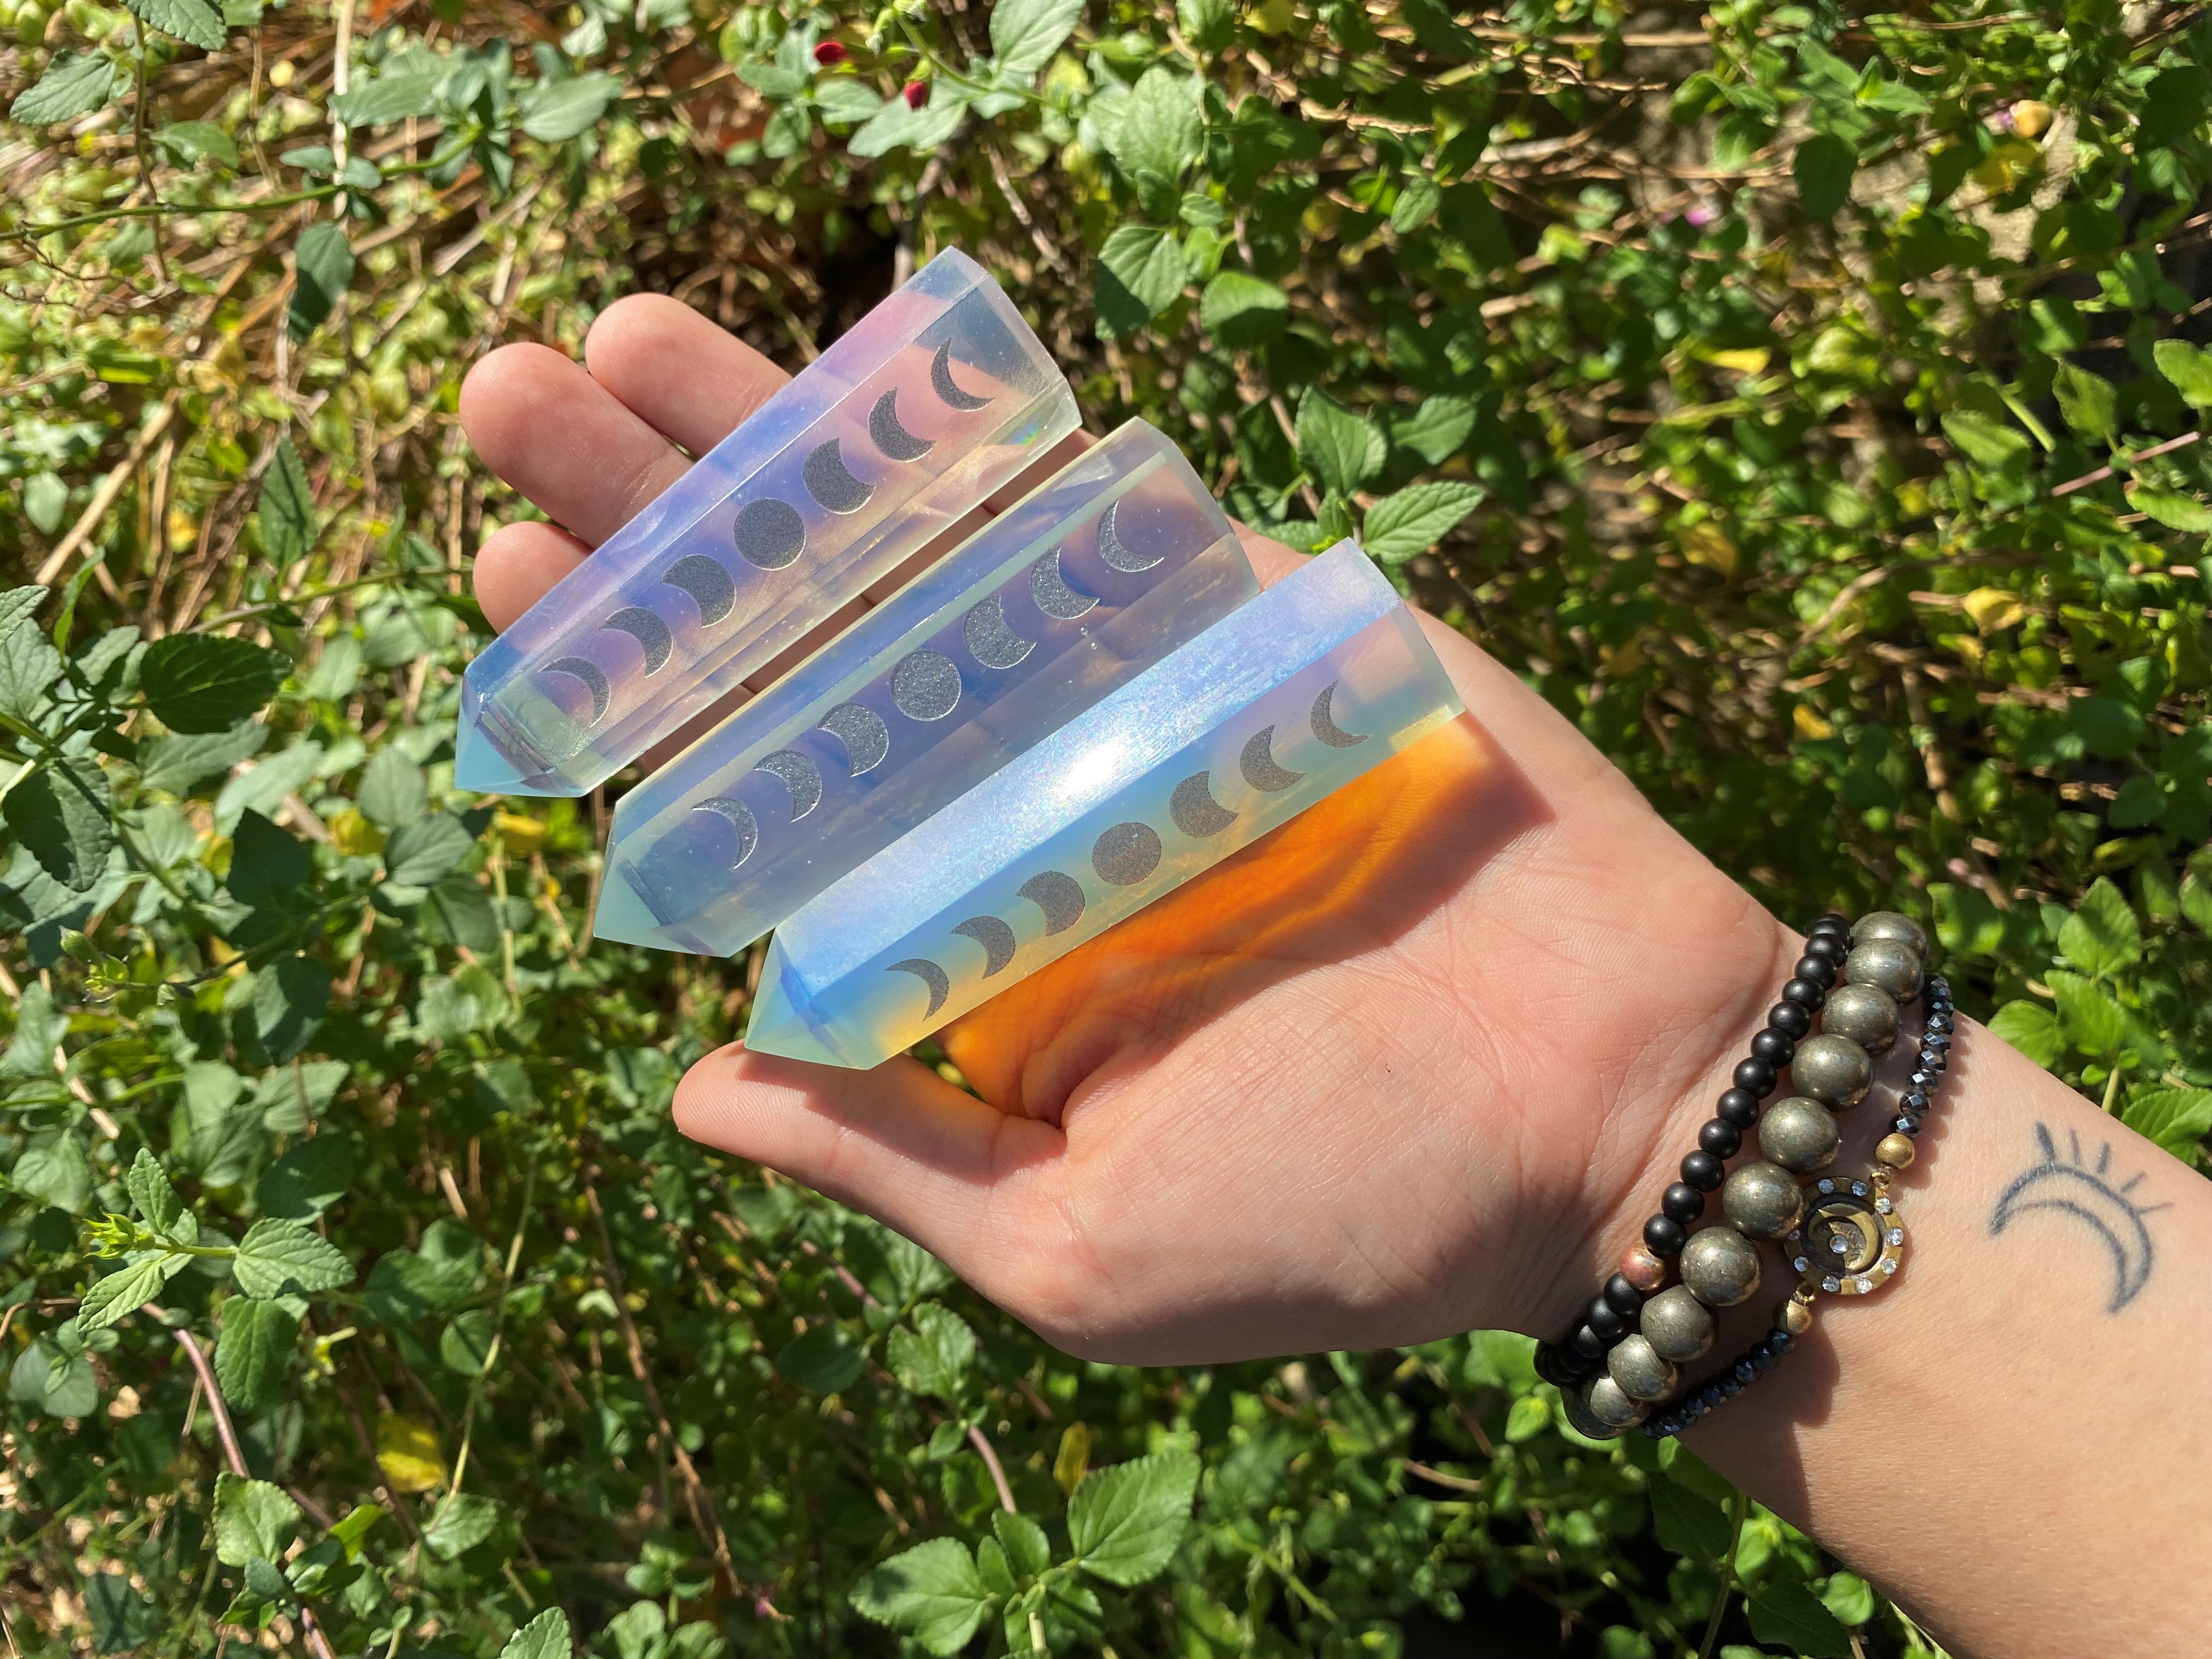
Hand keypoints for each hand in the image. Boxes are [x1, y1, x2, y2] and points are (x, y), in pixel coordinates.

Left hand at [460, 296, 1797, 1361]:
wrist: (1625, 1104)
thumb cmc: (1361, 1220)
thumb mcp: (1086, 1259)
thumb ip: (892, 1165)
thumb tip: (694, 1085)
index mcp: (956, 953)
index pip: (746, 805)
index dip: (624, 699)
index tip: (514, 588)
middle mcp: (1015, 813)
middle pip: (795, 650)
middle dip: (657, 531)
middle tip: (512, 405)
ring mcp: (1126, 708)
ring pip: (917, 555)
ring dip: (777, 448)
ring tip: (623, 338)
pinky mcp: (1246, 634)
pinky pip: (1091, 522)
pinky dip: (981, 442)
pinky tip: (854, 362)